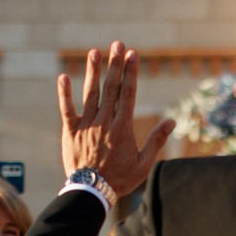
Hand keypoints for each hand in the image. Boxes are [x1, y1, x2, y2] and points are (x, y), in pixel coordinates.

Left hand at [58, 40, 175, 199]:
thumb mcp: (144, 162)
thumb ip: (156, 140)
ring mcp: (86, 125)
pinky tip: (64, 77)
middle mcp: (104, 121)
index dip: (130, 72)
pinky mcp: (71, 131)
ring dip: (93, 72)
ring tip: (94, 53)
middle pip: (111, 88)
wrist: (92, 190)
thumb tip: (171, 122)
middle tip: (117, 44)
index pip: (128, 93)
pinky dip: (65, 93)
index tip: (132, 55)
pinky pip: (66, 109)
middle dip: (115, 64)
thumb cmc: (121, 178)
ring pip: (90, 94)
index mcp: (123, 127)